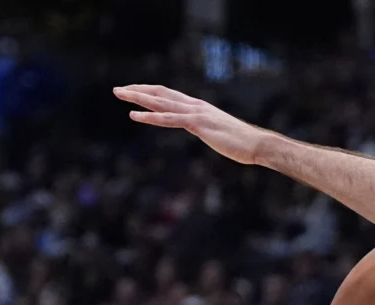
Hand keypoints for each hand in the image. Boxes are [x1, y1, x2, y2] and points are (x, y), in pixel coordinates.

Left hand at [113, 85, 269, 164]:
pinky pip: (169, 119)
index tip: (134, 92)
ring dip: (138, 98)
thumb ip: (207, 129)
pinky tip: (134, 116)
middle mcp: (195, 105)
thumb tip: (203, 132)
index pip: (169, 95)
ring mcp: (196, 113)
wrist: (257, 144)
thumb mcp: (218, 132)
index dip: (150, 92)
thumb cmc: (241, 143)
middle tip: (118, 90)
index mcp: (200, 107)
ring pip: (161, 102)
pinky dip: (150, 117)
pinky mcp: (198, 124)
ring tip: (120, 94)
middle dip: (138, 90)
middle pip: (161, 93)